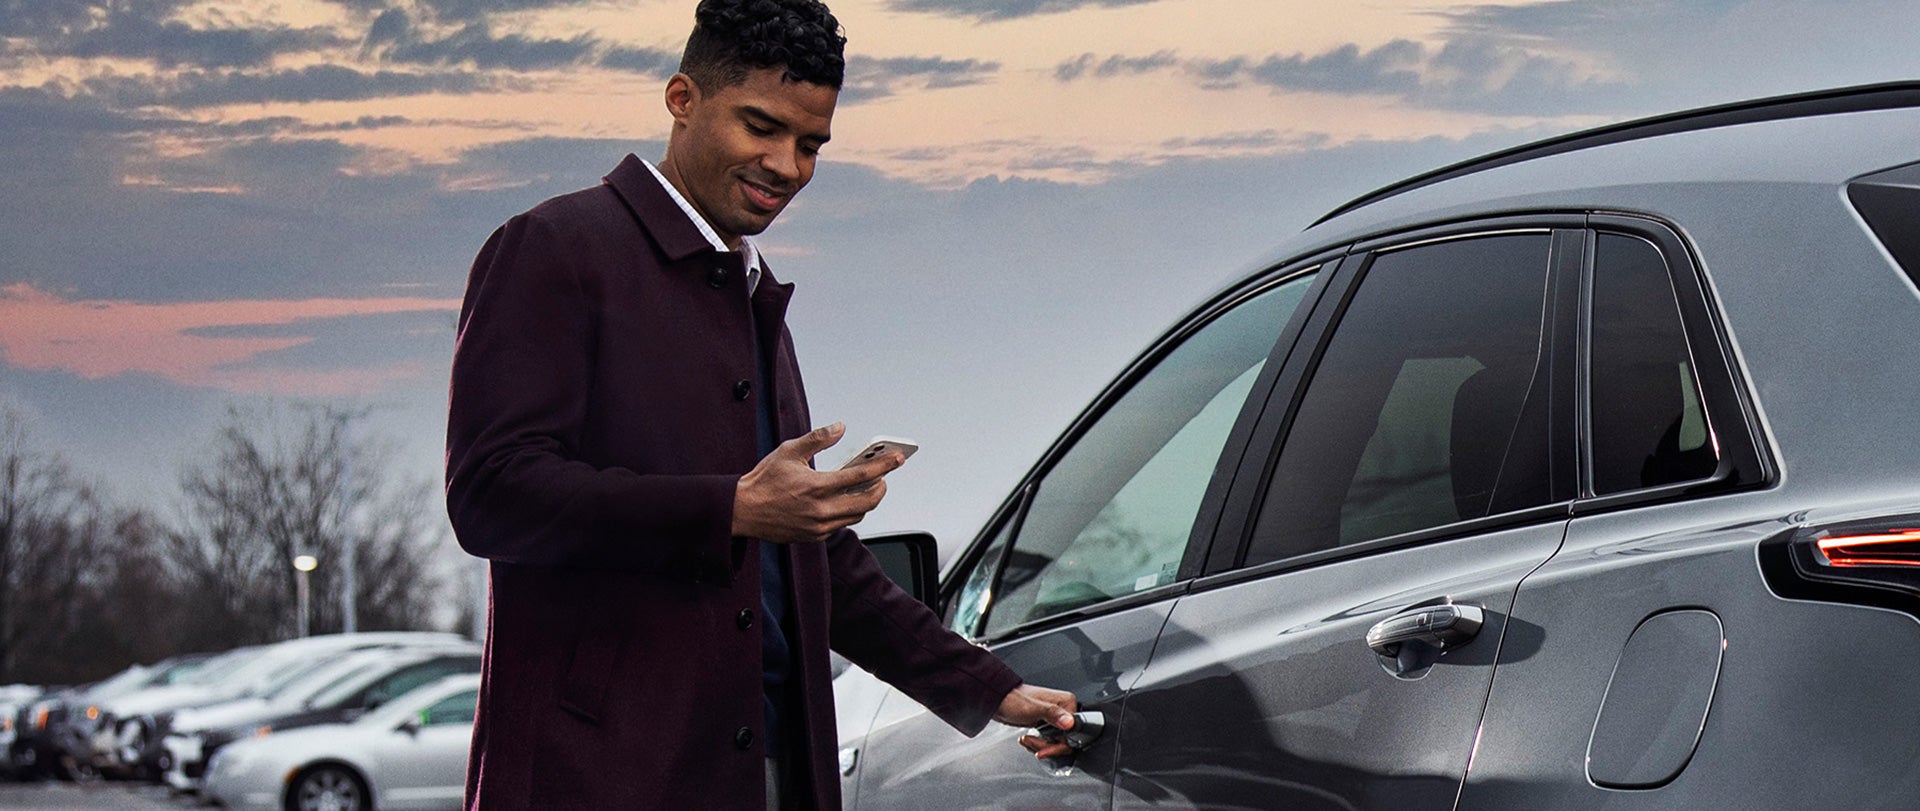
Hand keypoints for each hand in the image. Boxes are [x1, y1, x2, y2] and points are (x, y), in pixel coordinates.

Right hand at [732, 423, 903, 542]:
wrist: (742, 511)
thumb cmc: (763, 481)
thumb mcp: (789, 451)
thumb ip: (817, 438)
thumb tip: (839, 428)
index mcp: (816, 486)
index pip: (860, 476)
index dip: (883, 466)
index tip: (897, 459)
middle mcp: (820, 510)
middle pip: (867, 502)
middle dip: (881, 488)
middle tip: (883, 477)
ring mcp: (818, 526)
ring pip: (857, 515)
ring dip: (866, 501)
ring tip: (867, 487)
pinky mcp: (814, 536)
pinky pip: (841, 525)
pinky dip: (848, 512)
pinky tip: (845, 500)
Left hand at [995, 683, 1078, 759]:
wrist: (998, 703)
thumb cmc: (1013, 700)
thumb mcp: (1033, 708)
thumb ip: (1052, 714)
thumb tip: (1069, 722)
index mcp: (1067, 703)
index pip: (1073, 732)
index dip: (1059, 744)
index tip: (1045, 749)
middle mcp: (1064, 710)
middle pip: (1064, 740)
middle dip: (1046, 745)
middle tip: (1031, 741)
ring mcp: (1056, 718)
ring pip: (1056, 743)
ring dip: (1039, 745)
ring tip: (1026, 739)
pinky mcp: (1047, 725)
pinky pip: (1049, 741)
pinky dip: (1038, 744)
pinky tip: (1028, 739)